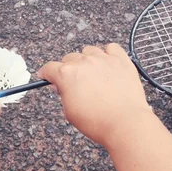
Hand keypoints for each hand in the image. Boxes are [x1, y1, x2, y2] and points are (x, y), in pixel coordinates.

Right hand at [38, 43, 152, 145]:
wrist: (125, 123)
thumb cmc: (97, 121)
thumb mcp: (70, 112)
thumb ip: (63, 94)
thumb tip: (61, 86)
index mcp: (67, 74)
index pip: (50, 68)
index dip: (46, 73)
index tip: (47, 76)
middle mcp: (84, 62)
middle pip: (69, 58)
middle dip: (68, 69)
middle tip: (74, 82)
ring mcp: (104, 59)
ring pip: (89, 51)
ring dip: (87, 60)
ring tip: (92, 73)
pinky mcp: (121, 61)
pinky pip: (112, 48)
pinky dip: (108, 53)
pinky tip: (108, 63)